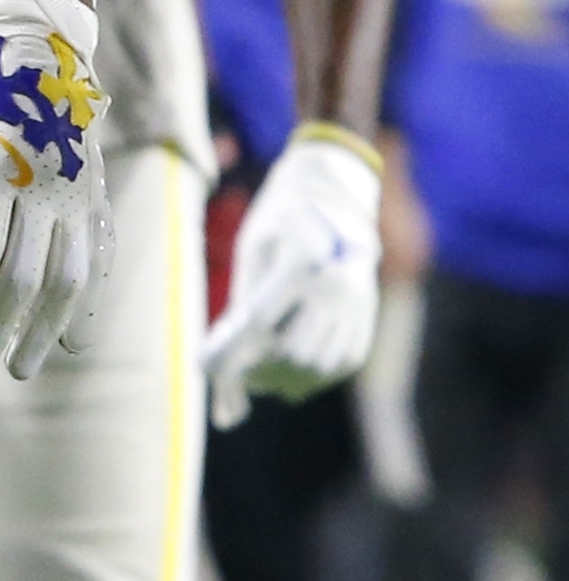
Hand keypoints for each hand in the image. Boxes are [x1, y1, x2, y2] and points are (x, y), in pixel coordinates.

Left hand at [0, 0, 111, 379]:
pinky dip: (86, 304)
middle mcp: (47, 182)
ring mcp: (80, 190)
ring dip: (45, 330)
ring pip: (69, 278)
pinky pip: (96, 260)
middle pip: (27, 277)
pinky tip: (72, 341)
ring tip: (23, 369)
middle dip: (1, 330)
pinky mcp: (97, 192)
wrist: (41, 30)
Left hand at [204, 126, 383, 426]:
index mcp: (299, 262)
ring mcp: (357, 305)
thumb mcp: (252, 250)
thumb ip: (241, 303)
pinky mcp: (368, 317)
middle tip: (240, 377)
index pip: (262, 322)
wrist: (335, 200)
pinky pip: (344, 361)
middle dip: (263, 372)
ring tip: (262, 379)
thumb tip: (224, 359)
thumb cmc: (280, 223)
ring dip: (290, 379)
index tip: (212, 366)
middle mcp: (334, 287)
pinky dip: (317, 375)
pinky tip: (293, 374)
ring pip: (322, 365)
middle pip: (297, 353)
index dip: (235, 350)